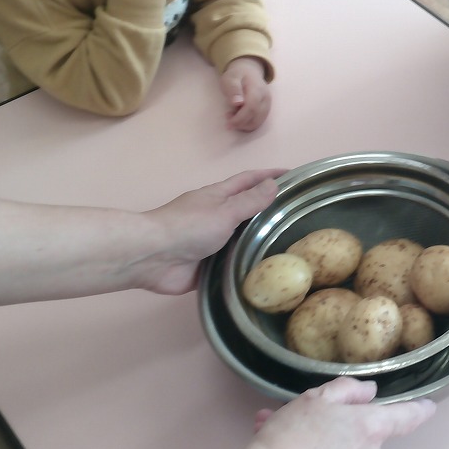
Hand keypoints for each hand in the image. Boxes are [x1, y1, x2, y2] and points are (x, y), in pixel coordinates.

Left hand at [139, 168, 284, 293]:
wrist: (152, 258)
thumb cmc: (189, 228)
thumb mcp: (224, 211)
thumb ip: (249, 201)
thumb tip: (273, 185)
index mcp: (218, 197)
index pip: (249, 181)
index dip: (269, 176)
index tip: (293, 176)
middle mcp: (216, 216)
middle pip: (246, 210)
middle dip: (268, 209)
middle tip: (296, 217)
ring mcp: (210, 242)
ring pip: (240, 238)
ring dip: (258, 240)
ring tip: (287, 248)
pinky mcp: (206, 266)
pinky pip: (231, 263)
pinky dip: (245, 264)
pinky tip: (264, 272)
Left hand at [220, 57, 271, 130]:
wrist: (249, 72)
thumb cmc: (237, 75)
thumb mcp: (230, 78)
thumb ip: (233, 89)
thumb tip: (237, 103)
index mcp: (257, 88)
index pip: (251, 107)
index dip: (240, 118)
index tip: (228, 123)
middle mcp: (265, 98)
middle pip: (255, 117)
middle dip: (240, 123)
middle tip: (228, 117)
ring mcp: (267, 104)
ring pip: (257, 122)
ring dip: (243, 125)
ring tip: (232, 116)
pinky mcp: (266, 109)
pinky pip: (258, 122)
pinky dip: (247, 124)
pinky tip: (239, 118)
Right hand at [248, 378, 435, 448]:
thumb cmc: (292, 437)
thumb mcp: (318, 398)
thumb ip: (348, 390)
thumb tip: (368, 393)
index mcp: (371, 429)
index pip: (406, 417)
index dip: (420, 409)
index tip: (429, 406)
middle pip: (363, 433)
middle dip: (336, 422)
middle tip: (303, 413)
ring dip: (318, 439)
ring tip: (279, 428)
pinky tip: (282, 448)